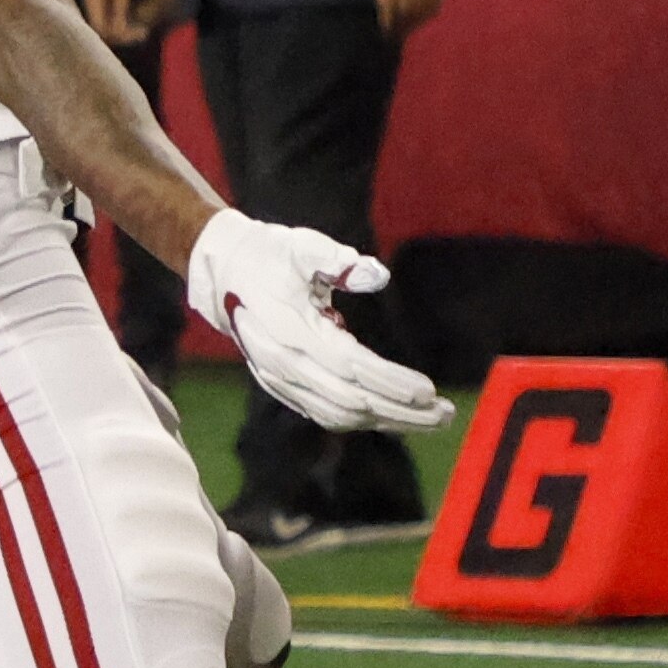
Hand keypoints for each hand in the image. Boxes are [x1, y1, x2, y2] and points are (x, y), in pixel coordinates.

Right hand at [185, 208, 447, 433]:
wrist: (222, 273)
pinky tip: (393, 416)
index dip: (390, 382)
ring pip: (339, 416)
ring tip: (429, 419)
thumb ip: (340, 260)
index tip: (429, 390)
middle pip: (350, 402)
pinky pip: (326, 413)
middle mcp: (284, 364)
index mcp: (291, 331)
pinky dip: (362, 420)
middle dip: (401, 412)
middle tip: (444, 413)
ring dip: (386, 422)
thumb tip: (378, 275)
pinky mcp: (281, 387)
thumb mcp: (303, 246)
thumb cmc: (269, 255)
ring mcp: (280, 380)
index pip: (350, 366)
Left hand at [376, 0, 448, 37]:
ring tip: (409, 30)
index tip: (385, 33)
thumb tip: (385, 12)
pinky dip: (430, 12)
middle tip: (397, 35)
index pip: (391, 3)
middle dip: (402, 25)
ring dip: (416, 22)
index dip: (388, 21)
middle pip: (408, 7)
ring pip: (424, 6)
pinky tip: (423, 18)